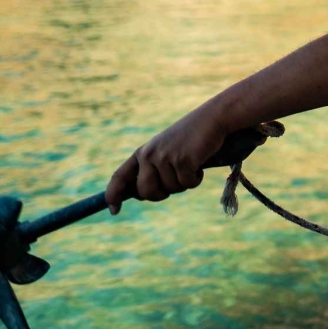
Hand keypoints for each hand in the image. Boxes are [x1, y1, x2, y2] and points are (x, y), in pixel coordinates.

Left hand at [105, 106, 228, 212]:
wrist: (214, 117)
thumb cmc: (191, 137)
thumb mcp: (166, 150)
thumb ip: (152, 169)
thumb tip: (141, 194)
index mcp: (142, 153)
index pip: (119, 177)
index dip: (113, 195)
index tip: (114, 210)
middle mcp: (149, 155)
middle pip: (147, 192)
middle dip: (162, 194)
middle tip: (176, 181)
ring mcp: (165, 157)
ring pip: (171, 190)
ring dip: (183, 183)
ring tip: (191, 164)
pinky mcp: (182, 160)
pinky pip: (187, 184)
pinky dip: (196, 179)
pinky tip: (200, 162)